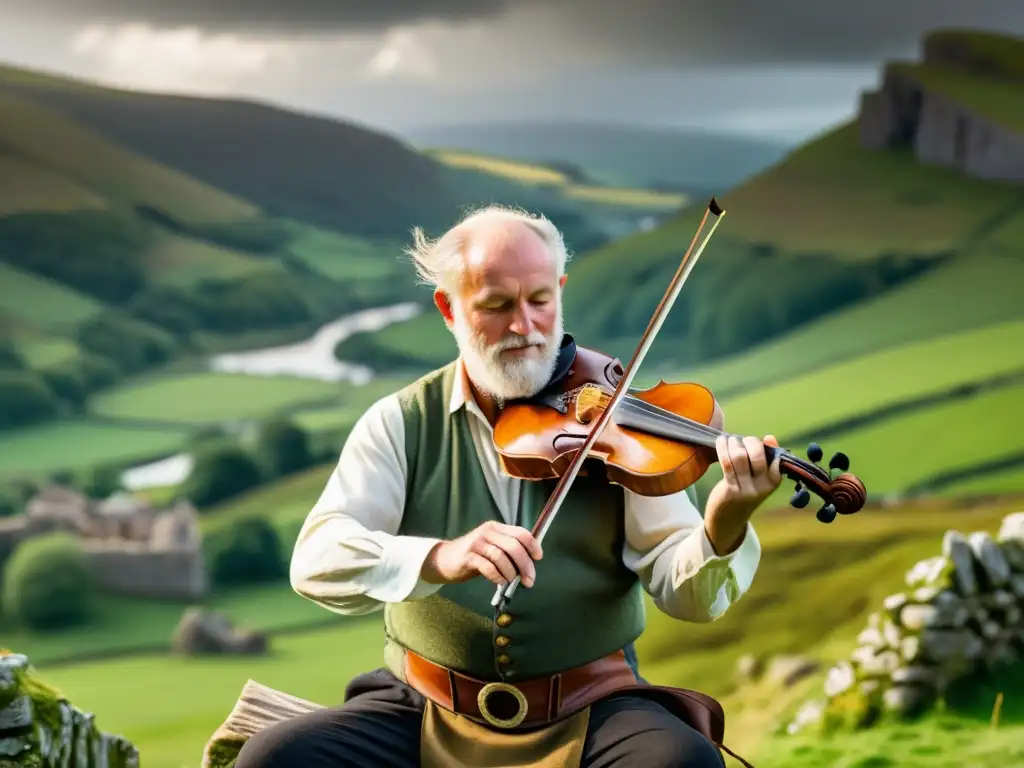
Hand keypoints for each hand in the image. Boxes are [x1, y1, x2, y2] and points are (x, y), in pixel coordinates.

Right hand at [421, 521, 542, 587]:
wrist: (444, 560)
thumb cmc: (473, 556)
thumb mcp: (491, 548)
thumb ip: (507, 551)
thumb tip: (529, 563)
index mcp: (496, 528)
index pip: (521, 532)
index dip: (533, 545)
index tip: (538, 558)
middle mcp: (487, 532)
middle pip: (514, 546)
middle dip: (525, 565)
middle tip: (529, 580)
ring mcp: (476, 543)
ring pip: (501, 557)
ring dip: (511, 573)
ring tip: (511, 582)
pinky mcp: (467, 556)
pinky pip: (488, 567)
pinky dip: (497, 576)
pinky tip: (499, 582)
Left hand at [704, 434, 782, 553]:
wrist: (728, 520)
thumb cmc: (744, 492)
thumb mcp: (760, 479)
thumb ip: (765, 459)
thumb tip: (770, 437)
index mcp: (773, 482)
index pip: (775, 458)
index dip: (764, 445)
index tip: (757, 441)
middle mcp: (762, 487)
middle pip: (757, 455)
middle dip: (748, 441)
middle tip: (740, 440)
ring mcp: (746, 489)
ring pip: (739, 457)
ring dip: (733, 443)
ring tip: (728, 440)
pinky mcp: (730, 489)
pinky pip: (726, 463)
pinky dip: (723, 448)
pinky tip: (720, 442)